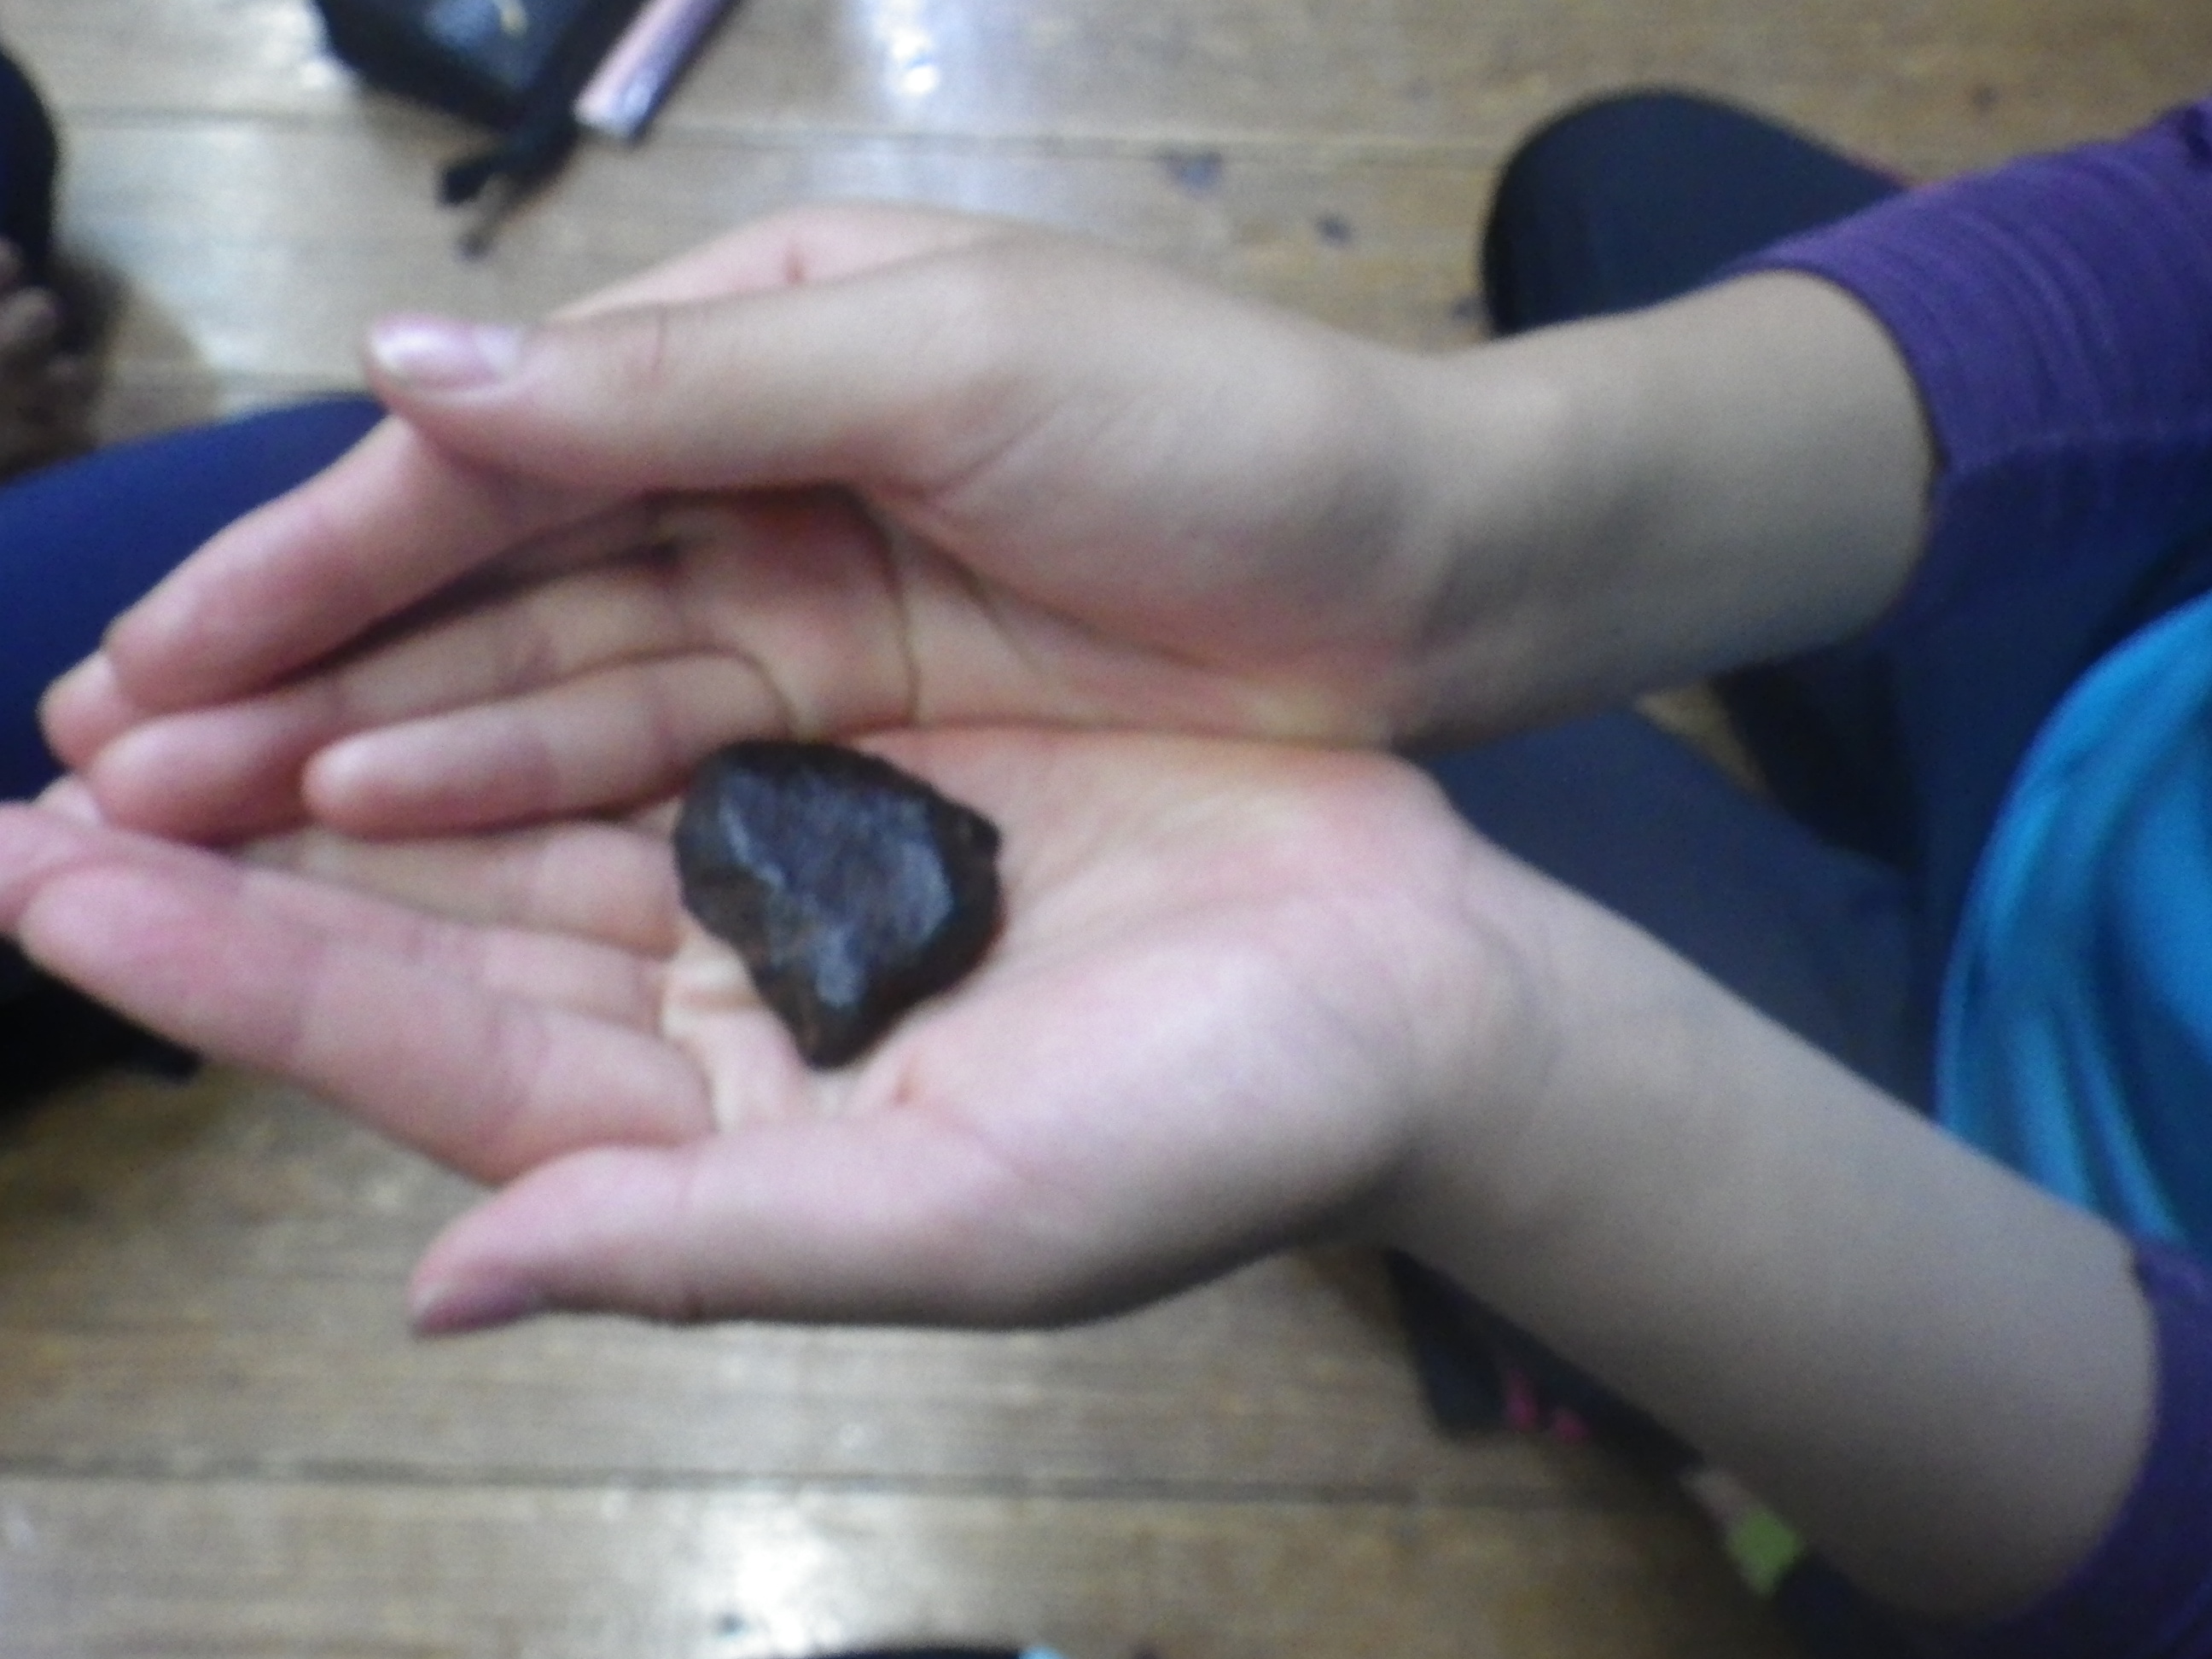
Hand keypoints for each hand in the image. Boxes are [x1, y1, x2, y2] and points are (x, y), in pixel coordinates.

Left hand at [0, 729, 1528, 1327]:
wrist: (1405, 993)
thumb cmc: (1221, 1130)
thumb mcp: (965, 1223)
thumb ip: (703, 1250)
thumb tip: (447, 1290)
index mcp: (722, 1144)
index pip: (437, 1065)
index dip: (245, 982)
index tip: (60, 892)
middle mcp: (723, 1018)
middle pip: (440, 938)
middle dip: (240, 867)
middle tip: (47, 779)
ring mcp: (784, 882)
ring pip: (523, 818)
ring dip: (350, 759)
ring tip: (171, 694)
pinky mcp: (859, 770)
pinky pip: (655, 711)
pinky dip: (527, 675)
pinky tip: (415, 619)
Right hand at [49, 204, 1496, 843]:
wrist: (1429, 572)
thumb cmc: (1221, 440)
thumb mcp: (958, 371)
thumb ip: (683, 392)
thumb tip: (407, 381)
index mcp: (755, 346)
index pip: (487, 458)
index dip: (310, 563)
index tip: (143, 671)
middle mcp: (749, 467)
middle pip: (484, 580)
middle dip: (296, 671)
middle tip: (100, 773)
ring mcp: (801, 599)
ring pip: (547, 680)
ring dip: (374, 749)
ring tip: (194, 824)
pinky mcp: (859, 712)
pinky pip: (658, 750)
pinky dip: (526, 794)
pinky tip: (397, 845)